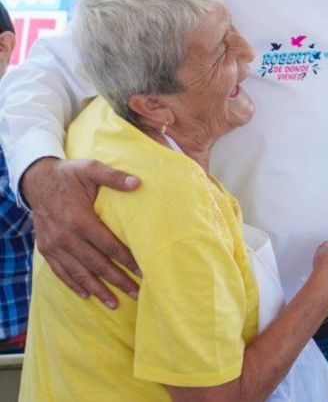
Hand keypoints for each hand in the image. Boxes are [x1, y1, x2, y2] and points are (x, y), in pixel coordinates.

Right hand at [22, 157, 141, 307]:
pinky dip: (74, 285)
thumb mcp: (90, 169)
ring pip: (79, 273)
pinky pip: (60, 272)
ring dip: (97, 290)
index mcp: (79, 219)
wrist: (36, 181)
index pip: (109, 245)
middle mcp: (65, 237)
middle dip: (118, 280)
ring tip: (114, 304)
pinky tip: (87, 295)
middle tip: (136, 294)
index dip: (127, 260)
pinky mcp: (46, 249)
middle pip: (97, 264)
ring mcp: (54, 246)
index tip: (144, 271)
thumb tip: (137, 183)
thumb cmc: (69, 175)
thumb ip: (113, 177)